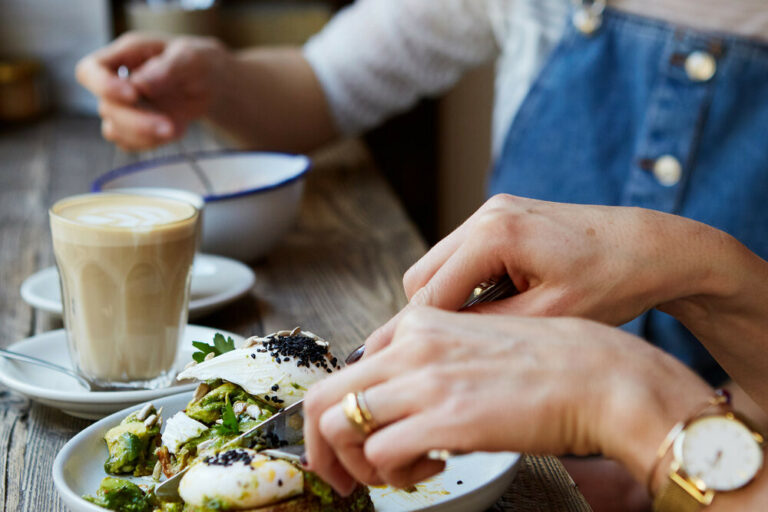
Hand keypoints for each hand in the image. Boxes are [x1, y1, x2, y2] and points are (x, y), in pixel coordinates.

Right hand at [76, 32, 229, 149]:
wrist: (209, 85)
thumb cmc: (196, 63)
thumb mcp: (189, 58)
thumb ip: (165, 69)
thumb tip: (139, 85)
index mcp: (123, 56)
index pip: (89, 71)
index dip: (103, 86)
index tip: (132, 95)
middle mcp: (116, 83)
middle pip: (106, 108)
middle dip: (137, 121)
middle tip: (169, 126)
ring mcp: (122, 108)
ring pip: (114, 131)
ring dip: (145, 135)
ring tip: (176, 128)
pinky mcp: (133, 129)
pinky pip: (130, 144)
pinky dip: (152, 143)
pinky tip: (173, 130)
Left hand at [303, 307, 712, 494]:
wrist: (600, 376)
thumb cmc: (547, 365)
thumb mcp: (474, 345)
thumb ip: (430, 362)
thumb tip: (399, 398)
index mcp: (418, 325)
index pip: (345, 370)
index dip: (338, 414)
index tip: (351, 441)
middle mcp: (411, 347)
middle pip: (322, 399)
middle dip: (321, 449)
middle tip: (340, 477)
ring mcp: (425, 380)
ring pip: (341, 428)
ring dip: (358, 465)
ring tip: (394, 473)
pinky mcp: (446, 419)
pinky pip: (381, 454)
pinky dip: (393, 474)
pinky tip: (430, 469)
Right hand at [365, 194, 729, 353]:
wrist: (653, 247)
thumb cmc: (612, 282)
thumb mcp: (549, 318)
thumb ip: (487, 326)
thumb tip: (442, 341)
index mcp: (493, 235)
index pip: (428, 295)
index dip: (432, 335)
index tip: (438, 366)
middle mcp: (485, 214)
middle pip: (421, 277)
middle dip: (436, 315)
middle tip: (468, 348)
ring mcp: (491, 211)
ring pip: (437, 266)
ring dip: (452, 298)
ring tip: (490, 325)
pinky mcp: (500, 216)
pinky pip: (461, 256)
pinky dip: (469, 283)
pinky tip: (502, 302)